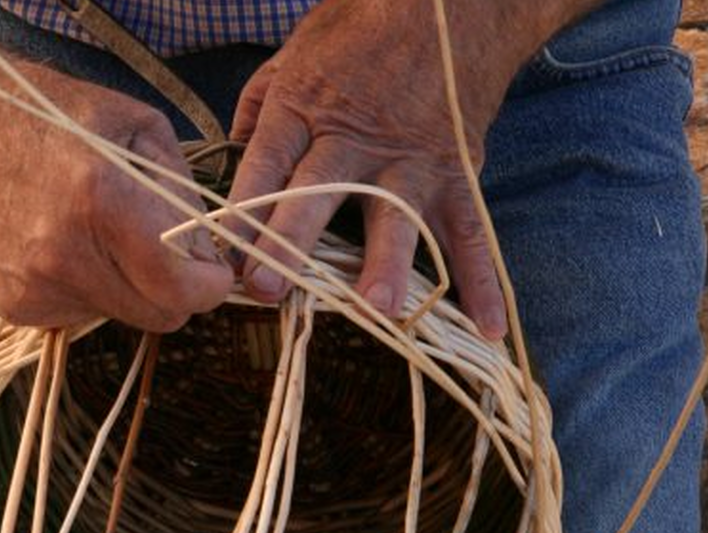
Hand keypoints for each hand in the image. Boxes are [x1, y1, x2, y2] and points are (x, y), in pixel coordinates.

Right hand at [0, 74, 230, 331]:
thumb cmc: (60, 119)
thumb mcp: (142, 129)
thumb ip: (185, 194)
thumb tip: (207, 253)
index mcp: (101, 201)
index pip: (176, 287)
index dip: (209, 287)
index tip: (215, 274)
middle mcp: (62, 253)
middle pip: (157, 316)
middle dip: (175, 292)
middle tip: (169, 259)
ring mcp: (33, 285)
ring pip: (120, 318)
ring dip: (127, 288)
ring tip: (101, 237)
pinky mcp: (13, 305)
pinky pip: (80, 316)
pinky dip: (89, 291)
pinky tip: (69, 249)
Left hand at [227, 0, 548, 338]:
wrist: (450, 2)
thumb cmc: (361, 28)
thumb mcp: (296, 51)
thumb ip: (261, 104)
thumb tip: (234, 153)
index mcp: (306, 107)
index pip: (266, 162)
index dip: (242, 207)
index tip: (221, 253)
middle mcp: (356, 138)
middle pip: (319, 192)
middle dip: (291, 242)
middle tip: (268, 287)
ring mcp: (411, 159)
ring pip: (398, 216)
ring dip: (388, 264)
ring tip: (377, 309)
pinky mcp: (457, 173)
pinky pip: (471, 231)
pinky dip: (483, 280)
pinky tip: (485, 325)